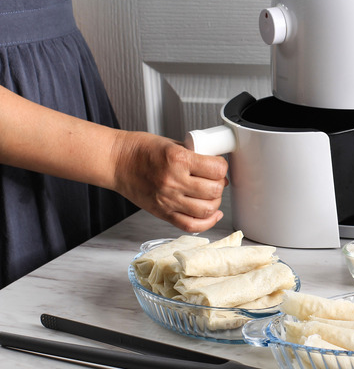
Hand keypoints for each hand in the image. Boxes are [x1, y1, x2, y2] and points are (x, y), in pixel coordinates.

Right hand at [111, 131, 228, 232]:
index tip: (220, 166)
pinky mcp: (162, 213)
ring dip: (215, 203)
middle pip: (214, 190)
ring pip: (206, 210)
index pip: (216, 168)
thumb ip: (194, 155)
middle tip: (216, 180)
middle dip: (220, 184)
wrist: (115, 162)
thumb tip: (216, 166)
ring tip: (211, 195)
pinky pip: (190, 225)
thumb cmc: (140, 150)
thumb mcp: (172, 144)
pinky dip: (206, 223)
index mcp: (177, 159)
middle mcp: (173, 181)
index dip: (222, 167)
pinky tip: (212, 215)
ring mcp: (168, 199)